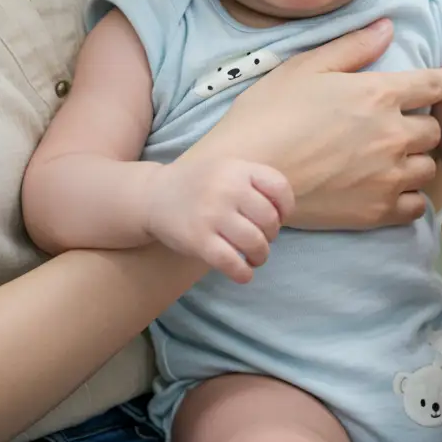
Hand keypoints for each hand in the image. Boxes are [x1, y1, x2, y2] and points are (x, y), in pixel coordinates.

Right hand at [146, 158, 293, 282]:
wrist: (155, 195)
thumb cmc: (200, 185)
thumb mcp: (227, 169)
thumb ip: (254, 182)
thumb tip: (283, 213)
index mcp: (238, 169)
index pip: (279, 186)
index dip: (286, 206)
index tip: (280, 217)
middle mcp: (227, 189)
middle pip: (269, 219)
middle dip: (272, 235)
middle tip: (263, 239)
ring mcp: (212, 214)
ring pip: (254, 243)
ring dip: (261, 255)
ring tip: (256, 257)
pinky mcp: (198, 240)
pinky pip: (231, 262)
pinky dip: (243, 272)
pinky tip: (243, 273)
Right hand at [182, 19, 441, 229]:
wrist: (244, 171)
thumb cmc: (268, 113)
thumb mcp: (306, 67)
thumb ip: (353, 47)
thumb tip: (388, 28)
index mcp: (378, 94)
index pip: (437, 85)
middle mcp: (392, 135)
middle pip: (433, 130)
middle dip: (421, 124)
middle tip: (399, 125)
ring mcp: (386, 177)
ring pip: (427, 167)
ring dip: (415, 160)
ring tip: (392, 158)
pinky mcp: (375, 212)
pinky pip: (415, 206)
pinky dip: (408, 197)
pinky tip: (387, 188)